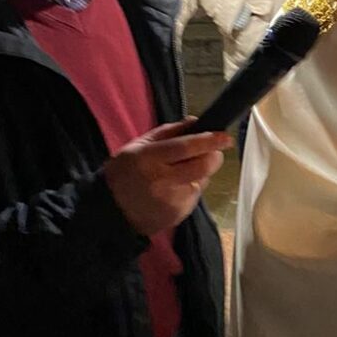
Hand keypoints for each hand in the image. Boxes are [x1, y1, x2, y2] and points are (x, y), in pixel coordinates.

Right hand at [104, 120, 230, 235]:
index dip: (209, 141)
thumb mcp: (138, 146)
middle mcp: (161, 181)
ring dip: (200, 173)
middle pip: (203, 166)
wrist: (111, 211)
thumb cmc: (124, 173)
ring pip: (202, 180)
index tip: (225, 136)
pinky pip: (195, 195)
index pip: (186, 147)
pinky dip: (191, 188)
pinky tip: (173, 189)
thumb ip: (168, 132)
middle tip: (212, 152)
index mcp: (149, 159)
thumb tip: (196, 122)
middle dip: (214, 156)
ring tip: (178, 173)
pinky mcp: (178, 214)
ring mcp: (171, 200)